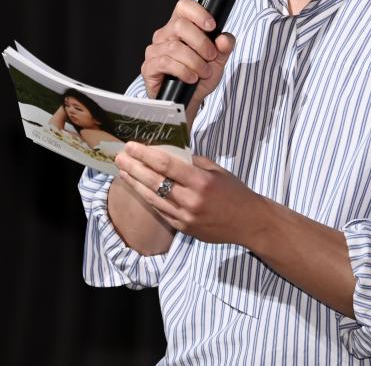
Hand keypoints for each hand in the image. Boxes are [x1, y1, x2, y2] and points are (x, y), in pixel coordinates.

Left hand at [115, 142, 265, 246]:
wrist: (248, 222)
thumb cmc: (235, 192)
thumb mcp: (217, 170)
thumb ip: (193, 162)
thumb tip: (170, 153)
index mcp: (201, 181)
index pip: (167, 165)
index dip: (146, 154)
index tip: (132, 145)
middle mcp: (191, 200)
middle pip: (154, 181)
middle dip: (134, 167)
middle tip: (120, 156)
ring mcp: (185, 217)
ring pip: (152, 198)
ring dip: (135, 183)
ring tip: (123, 171)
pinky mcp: (183, 228)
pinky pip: (160, 211)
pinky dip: (147, 198)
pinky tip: (137, 189)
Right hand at [141, 0, 234, 118]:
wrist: (189, 101)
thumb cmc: (200, 76)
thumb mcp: (218, 60)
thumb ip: (225, 47)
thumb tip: (224, 38)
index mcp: (180, 27)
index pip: (184, 6)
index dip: (198, 12)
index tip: (212, 26)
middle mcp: (165, 35)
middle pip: (180, 25)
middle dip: (201, 43)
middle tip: (211, 57)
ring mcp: (155, 50)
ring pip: (175, 47)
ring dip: (195, 62)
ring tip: (204, 72)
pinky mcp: (149, 67)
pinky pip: (165, 63)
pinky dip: (184, 71)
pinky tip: (191, 78)